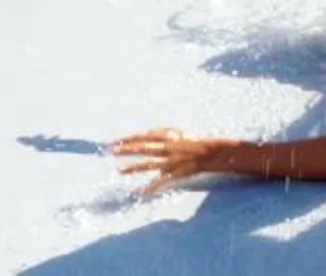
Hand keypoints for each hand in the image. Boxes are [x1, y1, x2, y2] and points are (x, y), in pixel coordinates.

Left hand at [109, 129, 230, 197]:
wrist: (213, 154)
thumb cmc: (196, 143)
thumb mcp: (179, 133)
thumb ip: (164, 132)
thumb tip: (148, 132)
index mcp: (170, 137)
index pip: (146, 136)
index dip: (131, 138)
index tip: (117, 141)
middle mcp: (169, 148)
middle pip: (145, 148)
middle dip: (127, 150)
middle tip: (111, 151)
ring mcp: (172, 161)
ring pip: (149, 164)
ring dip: (134, 167)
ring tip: (119, 171)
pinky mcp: (176, 173)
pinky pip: (161, 182)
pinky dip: (150, 187)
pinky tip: (141, 193)